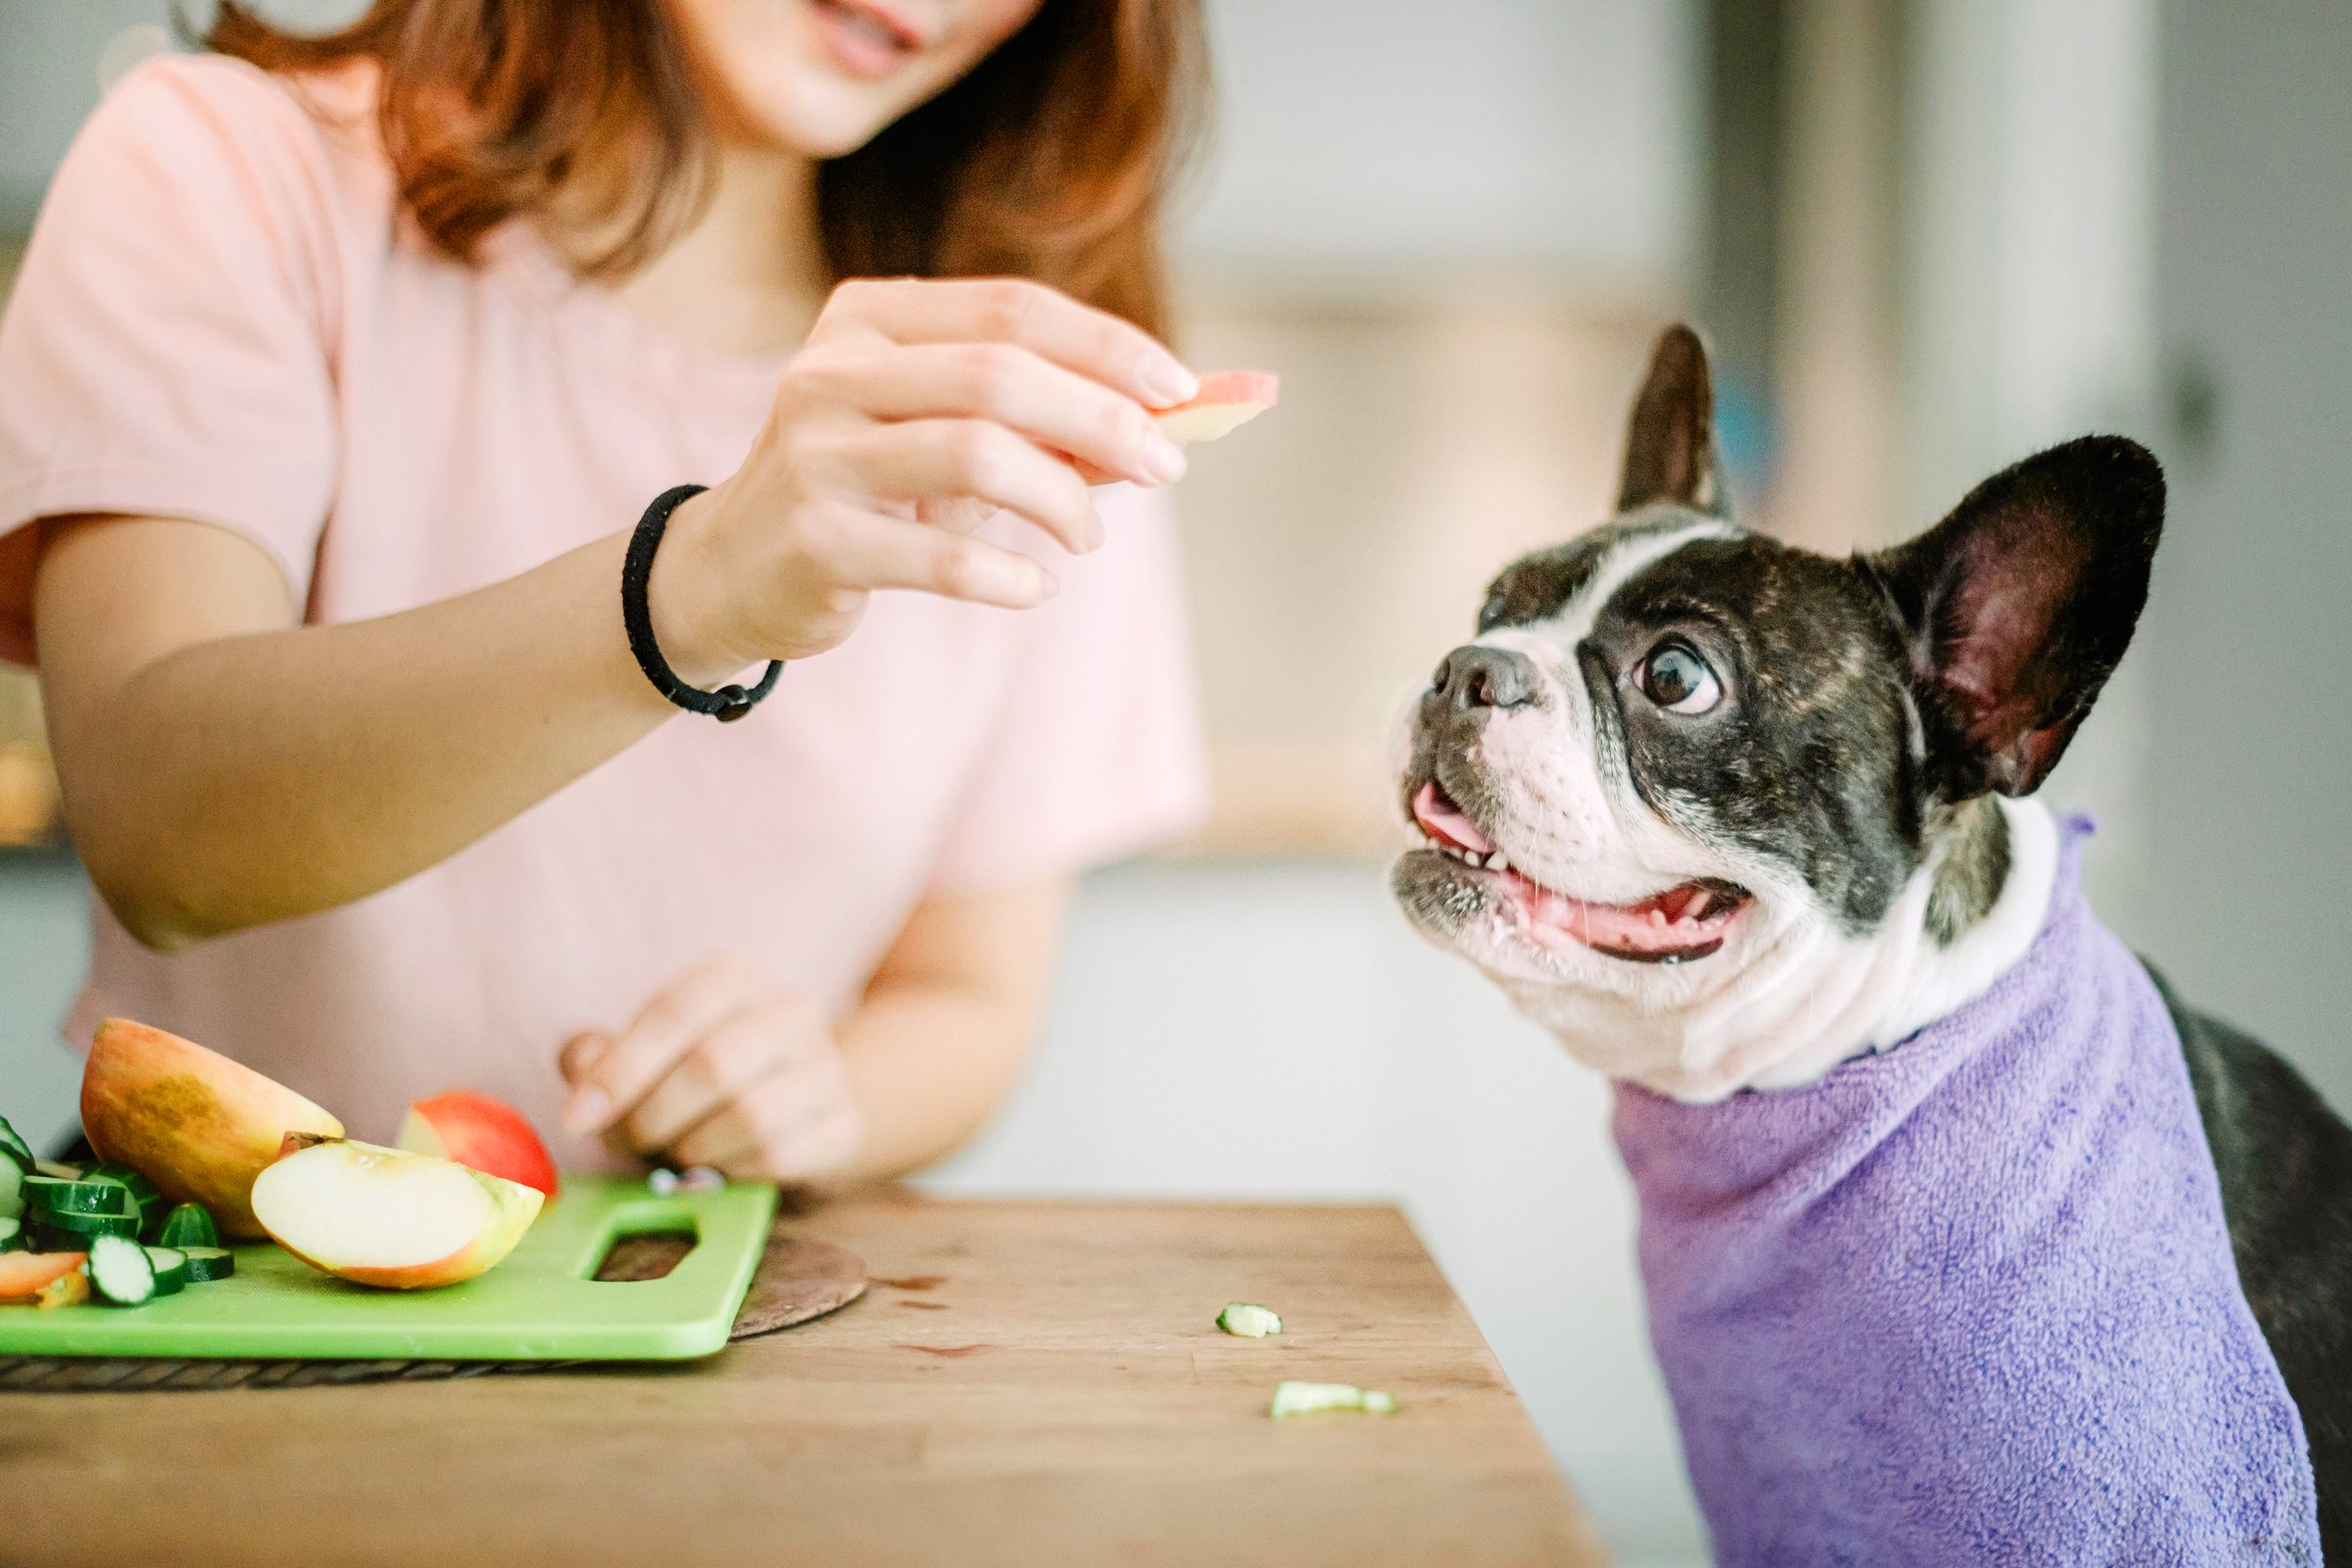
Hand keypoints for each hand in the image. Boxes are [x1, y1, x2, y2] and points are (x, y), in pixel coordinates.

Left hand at [559, 956, 866, 1184]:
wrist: (802, 1101)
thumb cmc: (702, 1077)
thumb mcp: (648, 1053)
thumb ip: (601, 1055)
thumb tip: (581, 1066)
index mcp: (735, 978)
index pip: (675, 1011)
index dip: (619, 1069)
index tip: (576, 1120)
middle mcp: (791, 1011)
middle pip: (713, 1065)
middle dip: (652, 1116)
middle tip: (624, 1144)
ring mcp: (827, 1067)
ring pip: (751, 1115)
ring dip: (693, 1148)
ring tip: (673, 1154)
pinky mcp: (845, 1123)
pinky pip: (780, 1158)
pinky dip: (733, 1172)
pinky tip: (718, 1167)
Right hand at [649, 276, 1198, 680]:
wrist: (731, 568)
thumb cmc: (865, 488)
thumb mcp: (935, 430)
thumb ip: (1032, 419)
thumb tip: (1163, 423)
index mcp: (868, 319)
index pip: (1010, 309)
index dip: (1106, 345)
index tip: (1180, 388)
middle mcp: (832, 371)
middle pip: (999, 376)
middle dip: (1102, 421)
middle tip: (1165, 467)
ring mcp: (816, 454)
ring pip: (975, 456)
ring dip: (1062, 500)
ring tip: (1086, 535)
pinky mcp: (815, 539)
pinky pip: (942, 553)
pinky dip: (1010, 574)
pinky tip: (1036, 585)